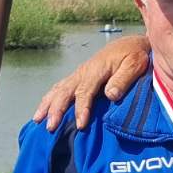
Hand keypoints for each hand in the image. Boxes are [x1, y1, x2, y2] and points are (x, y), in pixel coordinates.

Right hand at [34, 37, 150, 130]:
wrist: (131, 44)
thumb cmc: (135, 55)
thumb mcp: (134, 65)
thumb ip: (123, 80)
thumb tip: (110, 95)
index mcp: (96, 70)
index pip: (85, 92)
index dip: (81, 109)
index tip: (80, 125)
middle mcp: (83, 72)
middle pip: (65, 92)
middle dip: (56, 110)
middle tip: (50, 127)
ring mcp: (79, 74)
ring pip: (58, 90)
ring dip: (47, 105)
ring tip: (37, 120)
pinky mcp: (80, 77)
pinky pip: (61, 87)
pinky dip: (50, 99)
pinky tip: (44, 109)